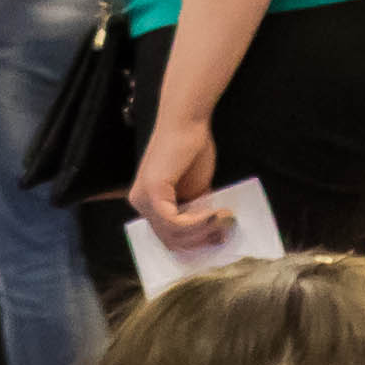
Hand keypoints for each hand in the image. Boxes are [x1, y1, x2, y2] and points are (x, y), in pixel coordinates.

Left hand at [130, 104, 226, 250]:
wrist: (187, 122)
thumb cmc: (192, 150)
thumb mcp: (198, 190)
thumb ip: (200, 213)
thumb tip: (218, 236)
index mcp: (147, 202)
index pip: (167, 236)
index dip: (194, 243)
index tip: (219, 239)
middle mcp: (139, 202)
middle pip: (170, 240)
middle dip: (201, 241)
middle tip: (225, 233)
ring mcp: (142, 199)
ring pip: (173, 235)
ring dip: (203, 232)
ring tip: (225, 220)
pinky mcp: (151, 193)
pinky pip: (174, 224)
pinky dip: (198, 224)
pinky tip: (215, 214)